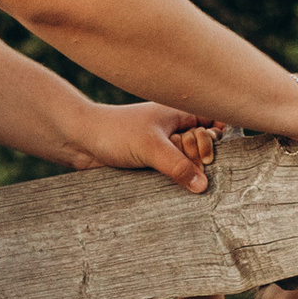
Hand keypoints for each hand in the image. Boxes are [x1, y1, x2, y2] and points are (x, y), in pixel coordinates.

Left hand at [69, 103, 217, 194]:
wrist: (81, 141)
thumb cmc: (116, 133)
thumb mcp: (151, 147)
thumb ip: (179, 166)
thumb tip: (203, 186)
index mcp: (179, 113)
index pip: (216, 122)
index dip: (215, 140)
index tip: (207, 155)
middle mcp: (176, 128)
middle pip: (205, 146)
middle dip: (198, 157)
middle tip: (186, 161)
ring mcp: (166, 145)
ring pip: (190, 161)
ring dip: (186, 170)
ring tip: (173, 172)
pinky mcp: (155, 162)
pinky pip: (175, 171)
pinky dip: (176, 178)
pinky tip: (171, 183)